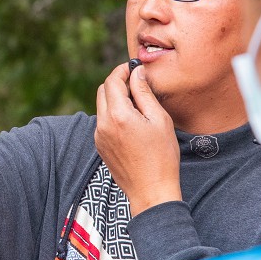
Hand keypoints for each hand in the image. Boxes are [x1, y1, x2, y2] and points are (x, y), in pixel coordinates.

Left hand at [95, 62, 181, 215]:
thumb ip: (144, 93)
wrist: (151, 191)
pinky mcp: (100, 145)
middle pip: (103, 90)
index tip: (134, 68)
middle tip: (137, 84)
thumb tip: (136, 73)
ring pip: (102, 106)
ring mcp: (99, 136)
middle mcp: (103, 124)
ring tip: (138, 106)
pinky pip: (103, 121)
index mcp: (118, 115)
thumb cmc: (161, 156)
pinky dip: (114, 114)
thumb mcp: (159, 119)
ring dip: (116, 99)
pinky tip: (132, 123)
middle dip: (118, 82)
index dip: (122, 70)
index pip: (112, 81)